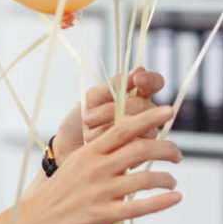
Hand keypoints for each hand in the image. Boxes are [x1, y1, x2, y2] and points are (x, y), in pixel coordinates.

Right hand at [21, 105, 181, 223]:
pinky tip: (175, 198)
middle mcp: (97, 168)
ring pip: (144, 179)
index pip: (124, 127)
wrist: (38, 219)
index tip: (168, 110)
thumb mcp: (78, 163)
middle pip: (140, 149)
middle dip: (166, 148)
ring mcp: (101, 192)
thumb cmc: (62, 191)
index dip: (149, 117)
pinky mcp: (104, 215)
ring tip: (173, 181)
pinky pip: (139, 207)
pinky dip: (162, 201)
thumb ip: (103, 152)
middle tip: (178, 154)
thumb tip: (132, 140)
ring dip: (166, 178)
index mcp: (90, 151)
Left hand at [51, 69, 165, 162]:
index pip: (154, 83)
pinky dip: (115, 144)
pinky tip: (101, 146)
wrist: (67, 149)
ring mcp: (143, 133)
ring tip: (89, 135)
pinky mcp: (139, 153)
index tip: (137, 79)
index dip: (150, 80)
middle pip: (144, 106)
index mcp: (134, 95)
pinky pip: (137, 146)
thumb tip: (140, 70)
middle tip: (88, 118)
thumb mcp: (92, 98)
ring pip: (143, 126)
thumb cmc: (79, 121)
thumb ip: (116, 85)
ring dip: (112, 128)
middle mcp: (144, 113)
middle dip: (113, 110)